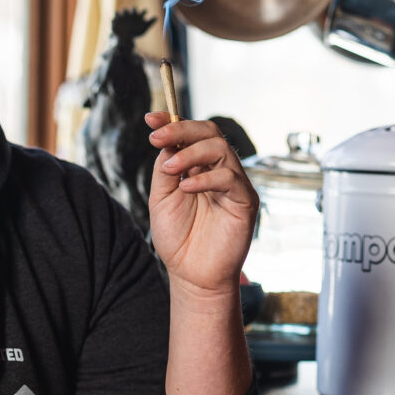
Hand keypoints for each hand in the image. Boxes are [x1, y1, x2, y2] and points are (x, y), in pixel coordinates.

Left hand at [143, 112, 257, 295]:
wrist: (192, 275)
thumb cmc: (177, 239)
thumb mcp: (160, 199)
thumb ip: (164, 170)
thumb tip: (166, 142)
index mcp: (197, 168)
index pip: (190, 135)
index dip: (171, 121)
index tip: (150, 118)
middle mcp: (217, 171)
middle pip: (209, 132)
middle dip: (181, 130)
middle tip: (156, 138)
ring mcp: (233, 184)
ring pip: (220, 149)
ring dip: (191, 153)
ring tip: (170, 169)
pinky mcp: (245, 201)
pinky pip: (230, 177)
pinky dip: (206, 178)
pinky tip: (186, 188)